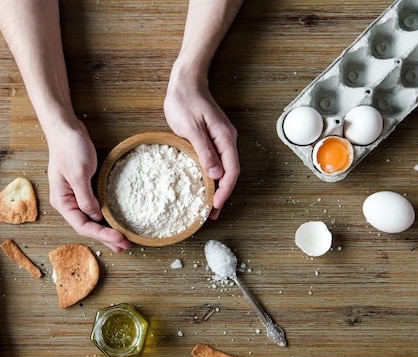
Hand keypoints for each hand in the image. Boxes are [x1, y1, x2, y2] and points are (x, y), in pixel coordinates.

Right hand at [46, 119, 130, 251]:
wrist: (65, 127)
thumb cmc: (69, 148)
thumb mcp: (79, 174)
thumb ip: (86, 198)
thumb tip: (95, 216)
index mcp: (62, 201)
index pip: (82, 226)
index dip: (101, 234)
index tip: (119, 238)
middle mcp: (67, 202)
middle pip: (87, 226)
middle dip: (106, 238)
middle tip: (125, 246)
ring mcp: (75, 195)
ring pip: (92, 219)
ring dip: (107, 230)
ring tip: (123, 240)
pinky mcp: (83, 187)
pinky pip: (95, 207)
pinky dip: (106, 216)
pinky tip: (115, 222)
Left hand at [164, 74, 239, 218]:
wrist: (185, 82)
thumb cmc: (185, 101)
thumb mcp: (191, 127)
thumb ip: (204, 150)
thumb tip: (216, 173)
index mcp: (225, 138)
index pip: (232, 170)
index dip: (225, 190)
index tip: (215, 205)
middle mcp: (227, 140)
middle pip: (230, 172)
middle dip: (222, 194)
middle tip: (211, 213)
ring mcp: (221, 139)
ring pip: (224, 168)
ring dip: (218, 186)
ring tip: (208, 204)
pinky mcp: (213, 138)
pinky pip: (217, 161)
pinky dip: (212, 175)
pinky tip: (204, 183)